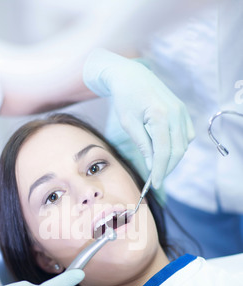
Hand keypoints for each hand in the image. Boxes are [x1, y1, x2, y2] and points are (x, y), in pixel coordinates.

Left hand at [83, 48, 194, 188]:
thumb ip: (143, 145)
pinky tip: (165, 152)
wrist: (131, 75)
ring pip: (184, 144)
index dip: (160, 170)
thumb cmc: (125, 98)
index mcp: (161, 115)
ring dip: (173, 158)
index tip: (154, 184)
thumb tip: (152, 166)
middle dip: (167, 168)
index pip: (164, 151)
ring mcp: (181, 111)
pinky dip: (178, 147)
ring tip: (158, 167)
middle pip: (178, 150)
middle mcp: (176, 113)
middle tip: (156, 179)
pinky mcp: (182, 111)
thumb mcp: (128, 124)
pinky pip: (186, 135)